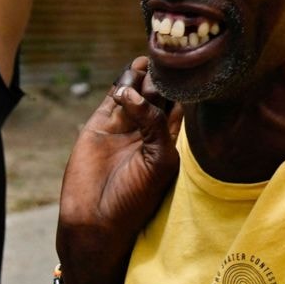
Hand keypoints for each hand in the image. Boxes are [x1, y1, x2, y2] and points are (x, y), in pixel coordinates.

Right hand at [56, 57, 180, 283]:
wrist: (96, 221)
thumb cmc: (135, 199)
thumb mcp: (159, 162)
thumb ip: (157, 127)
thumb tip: (144, 96)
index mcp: (168, 140)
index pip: (178, 105)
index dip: (182, 87)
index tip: (188, 67)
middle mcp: (146, 130)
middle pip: (157, 93)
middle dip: (161, 78)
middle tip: (164, 63)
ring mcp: (122, 126)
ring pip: (135, 91)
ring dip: (141, 77)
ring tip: (147, 64)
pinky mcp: (100, 126)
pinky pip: (113, 98)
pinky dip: (121, 86)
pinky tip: (128, 79)